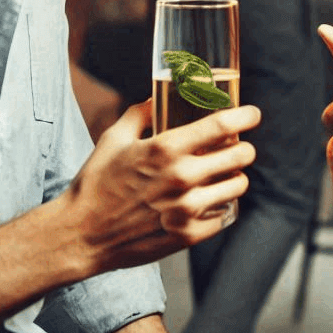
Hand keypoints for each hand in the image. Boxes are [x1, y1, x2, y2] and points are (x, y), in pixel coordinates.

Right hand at [66, 101, 259, 272]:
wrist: (80, 235)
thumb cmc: (95, 184)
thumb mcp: (113, 139)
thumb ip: (139, 113)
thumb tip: (156, 97)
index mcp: (165, 149)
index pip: (222, 126)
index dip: (245, 117)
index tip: (253, 114)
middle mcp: (181, 177)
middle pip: (240, 155)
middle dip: (244, 148)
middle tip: (239, 147)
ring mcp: (187, 209)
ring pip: (238, 185)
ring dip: (236, 176)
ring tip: (226, 175)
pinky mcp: (188, 235)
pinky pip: (224, 214)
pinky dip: (221, 205)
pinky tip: (210, 201)